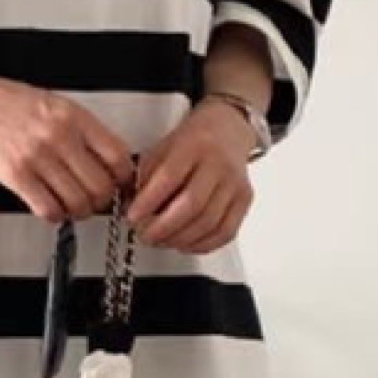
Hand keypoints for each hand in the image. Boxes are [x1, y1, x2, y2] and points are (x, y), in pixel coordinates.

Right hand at [0, 70, 133, 220]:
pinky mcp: (17, 176)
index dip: (124, 178)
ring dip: (80, 211)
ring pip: (77, 202)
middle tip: (96, 199)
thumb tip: (114, 163)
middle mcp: (59, 137)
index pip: (117, 157)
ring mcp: (37, 158)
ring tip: (75, 206)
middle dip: (102, 200)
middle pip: (100, 186)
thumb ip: (88, 133)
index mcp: (75, 118)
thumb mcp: (62, 107)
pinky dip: (56, 215)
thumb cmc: (17, 106)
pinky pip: (48, 209)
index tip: (120, 184)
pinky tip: (54, 207)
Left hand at [128, 101, 254, 252]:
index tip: (132, 217)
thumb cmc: (192, 142)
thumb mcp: (163, 148)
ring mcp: (235, 184)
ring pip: (208, 223)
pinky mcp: (244, 201)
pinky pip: (224, 232)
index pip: (169, 177)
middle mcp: (219, 164)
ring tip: (161, 240)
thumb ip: (148, 176)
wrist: (227, 132)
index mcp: (194, 145)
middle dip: (163, 228)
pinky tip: (184, 243)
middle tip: (145, 235)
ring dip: (179, 239)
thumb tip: (136, 210)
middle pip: (192, 205)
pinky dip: (201, 245)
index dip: (148, 202)